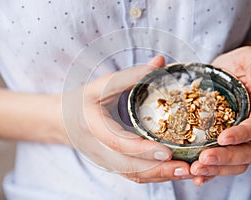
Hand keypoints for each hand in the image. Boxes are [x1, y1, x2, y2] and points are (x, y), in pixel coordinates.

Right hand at [62, 56, 194, 182]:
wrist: (63, 120)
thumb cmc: (83, 100)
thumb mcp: (102, 84)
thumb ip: (132, 75)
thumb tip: (160, 62)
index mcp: (93, 125)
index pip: (117, 142)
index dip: (142, 149)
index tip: (166, 151)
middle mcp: (98, 149)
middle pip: (129, 167)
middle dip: (158, 170)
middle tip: (186, 168)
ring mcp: (105, 161)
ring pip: (134, 175)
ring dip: (160, 176)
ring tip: (186, 173)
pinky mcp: (112, 165)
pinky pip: (134, 175)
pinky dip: (154, 176)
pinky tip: (173, 172)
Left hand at [190, 46, 250, 184]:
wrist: (225, 73)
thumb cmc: (237, 65)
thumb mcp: (247, 57)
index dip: (243, 135)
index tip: (223, 139)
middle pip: (247, 152)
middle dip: (225, 159)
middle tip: (203, 160)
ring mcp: (240, 138)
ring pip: (235, 162)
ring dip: (217, 169)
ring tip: (196, 170)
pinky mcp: (225, 143)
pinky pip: (222, 162)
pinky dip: (211, 171)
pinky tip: (197, 175)